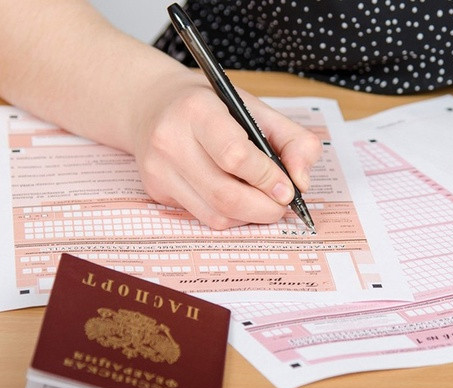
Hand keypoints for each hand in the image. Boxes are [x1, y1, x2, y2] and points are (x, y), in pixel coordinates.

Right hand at [130, 71, 321, 229]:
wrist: (151, 104)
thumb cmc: (211, 106)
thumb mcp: (255, 108)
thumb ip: (293, 139)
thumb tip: (302, 182)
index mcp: (197, 110)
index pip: (235, 155)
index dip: (267, 178)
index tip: (288, 188)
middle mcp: (170, 140)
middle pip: (225, 195)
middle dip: (264, 208)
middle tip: (282, 204)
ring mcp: (159, 169)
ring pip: (215, 215)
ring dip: (249, 216)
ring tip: (263, 202)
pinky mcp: (156, 190)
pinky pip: (203, 217)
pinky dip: (230, 216)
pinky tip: (237, 199)